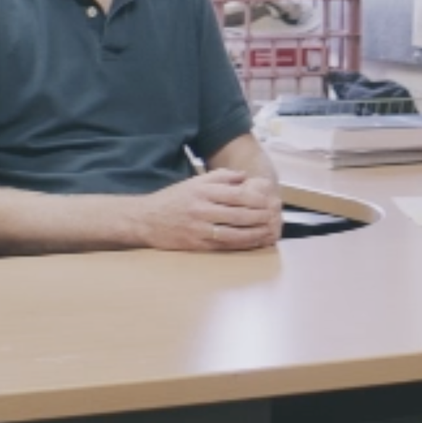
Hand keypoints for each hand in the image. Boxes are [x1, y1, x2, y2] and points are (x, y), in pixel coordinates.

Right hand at [134, 169, 281, 251]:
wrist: (146, 219)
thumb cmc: (173, 199)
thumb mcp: (194, 181)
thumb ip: (220, 177)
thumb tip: (244, 176)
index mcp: (203, 190)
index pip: (236, 194)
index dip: (256, 199)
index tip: (270, 201)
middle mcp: (201, 208)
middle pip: (238, 213)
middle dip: (260, 216)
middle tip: (275, 217)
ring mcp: (199, 228)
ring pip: (233, 232)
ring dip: (254, 233)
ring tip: (269, 231)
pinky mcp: (196, 243)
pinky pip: (223, 245)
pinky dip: (240, 244)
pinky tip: (253, 243)